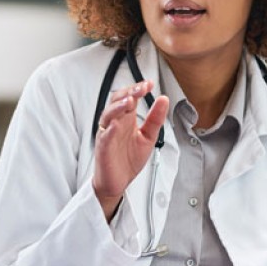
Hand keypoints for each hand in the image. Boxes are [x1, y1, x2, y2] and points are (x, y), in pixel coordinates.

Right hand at [91, 80, 168, 219]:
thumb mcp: (148, 137)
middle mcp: (116, 123)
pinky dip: (109, 129)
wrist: (118, 181)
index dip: (138, 89)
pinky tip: (116, 124)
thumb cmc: (129, 159)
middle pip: (118, 101)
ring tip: (129, 101)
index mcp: (127, 119)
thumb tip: (163, 99)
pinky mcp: (103, 148)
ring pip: (108, 115)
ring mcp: (108, 134)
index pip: (130, 97)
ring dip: (118, 107)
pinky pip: (104, 136)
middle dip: (129, 92)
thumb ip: (155, 119)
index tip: (150, 84)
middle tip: (141, 88)